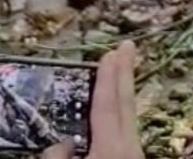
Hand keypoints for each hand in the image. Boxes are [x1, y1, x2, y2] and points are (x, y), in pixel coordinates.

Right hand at [41, 42, 142, 158]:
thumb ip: (56, 157)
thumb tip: (60, 145)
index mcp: (111, 149)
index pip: (107, 107)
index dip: (108, 79)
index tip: (111, 52)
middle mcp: (129, 149)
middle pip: (126, 105)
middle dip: (125, 73)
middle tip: (128, 46)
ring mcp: (135, 155)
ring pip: (128, 118)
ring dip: (123, 92)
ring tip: (121, 71)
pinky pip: (126, 132)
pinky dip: (121, 114)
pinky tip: (116, 113)